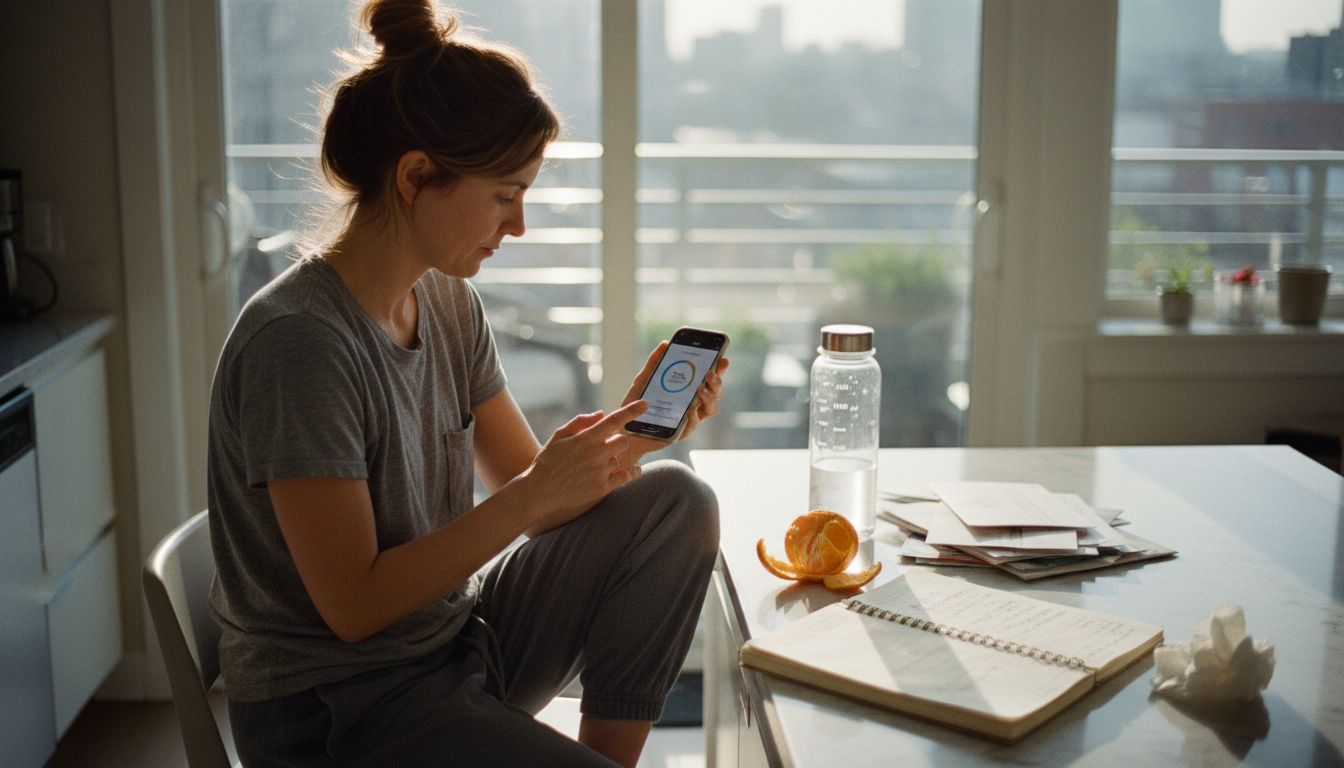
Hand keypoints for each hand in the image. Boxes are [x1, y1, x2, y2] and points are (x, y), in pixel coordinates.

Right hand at [519, 399, 649, 532]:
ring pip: (620, 459)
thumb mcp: (559, 436)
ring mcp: (601, 472)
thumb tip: (601, 414)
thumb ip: (580, 422)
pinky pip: (626, 477)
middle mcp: (596, 454)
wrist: (539, 491)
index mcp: (586, 438)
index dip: (632, 410)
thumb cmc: (547, 461)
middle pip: (623, 441)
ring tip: (596, 464)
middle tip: (605, 446)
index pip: (614, 420)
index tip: (645, 404)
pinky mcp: (602, 488)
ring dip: (613, 459)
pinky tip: (634, 470)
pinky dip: (632, 473)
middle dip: (617, 441)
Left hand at [620, 341, 730, 457]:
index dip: (719, 369)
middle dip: (717, 382)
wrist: (625, 427)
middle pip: (715, 393)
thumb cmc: (637, 403)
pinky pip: (693, 424)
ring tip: (700, 388)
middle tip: (709, 374)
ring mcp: (690, 418)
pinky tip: (690, 409)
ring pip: (711, 408)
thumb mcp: (644, 379)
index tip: (723, 359)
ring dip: (709, 397)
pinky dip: (694, 416)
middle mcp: (694, 402)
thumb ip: (654, 363)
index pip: (709, 378)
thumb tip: (664, 344)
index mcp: (689, 389)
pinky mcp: (681, 432)